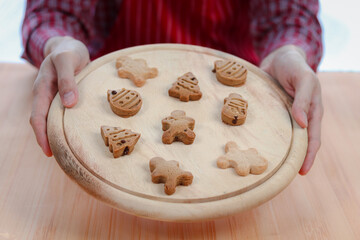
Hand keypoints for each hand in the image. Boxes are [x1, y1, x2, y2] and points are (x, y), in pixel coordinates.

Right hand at [30, 36, 89, 155]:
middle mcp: (46, 96)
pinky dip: (65, 126)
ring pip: (52, 120)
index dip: (41, 134)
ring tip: (68, 151)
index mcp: (42, 88)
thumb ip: (67, 80)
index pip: (37, 116)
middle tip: (61, 158)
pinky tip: (75, 134)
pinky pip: (62, 115)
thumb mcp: (68, 61)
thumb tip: (69, 104)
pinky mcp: (64, 98)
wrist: (70, 47)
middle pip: (43, 122)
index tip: (48, 150)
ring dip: (56, 135)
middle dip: (48, 140)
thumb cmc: (69, 52)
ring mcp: (54, 98)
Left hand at [260, 45, 322, 174]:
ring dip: (281, 152)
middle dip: (295, 160)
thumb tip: (303, 124)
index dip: (309, 155)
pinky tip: (260, 146)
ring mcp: (286, 115)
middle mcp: (300, 116)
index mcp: (313, 111)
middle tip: (285, 175)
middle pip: (300, 143)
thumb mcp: (303, 79)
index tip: (302, 171)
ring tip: (272, 167)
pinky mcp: (273, 112)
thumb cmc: (295, 67)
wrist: (280, 57)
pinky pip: (272, 128)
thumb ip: (304, 100)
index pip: (312, 138)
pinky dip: (269, 138)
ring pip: (285, 138)